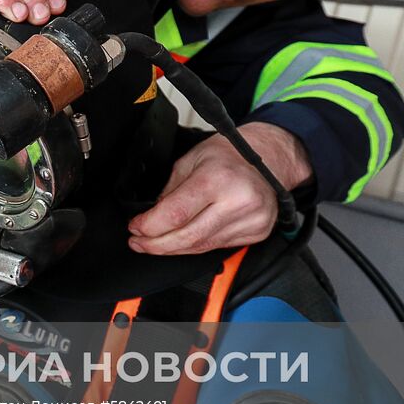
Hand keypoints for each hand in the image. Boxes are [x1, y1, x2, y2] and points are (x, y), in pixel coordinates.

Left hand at [127, 123, 310, 255]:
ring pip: (202, 247)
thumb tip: (152, 217)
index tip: (135, 228)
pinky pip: (217, 247)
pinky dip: (195, 247)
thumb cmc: (229, 155)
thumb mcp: (191, 160)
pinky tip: (182, 243)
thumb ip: (170, 190)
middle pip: (188, 237)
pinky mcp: (257, 233)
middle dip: (157, 245)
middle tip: (138, 242)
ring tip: (154, 245)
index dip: (150, 226)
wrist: (268, 159)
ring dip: (173, 249)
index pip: (176, 214)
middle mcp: (238, 202)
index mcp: (218, 179)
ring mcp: (251, 220)